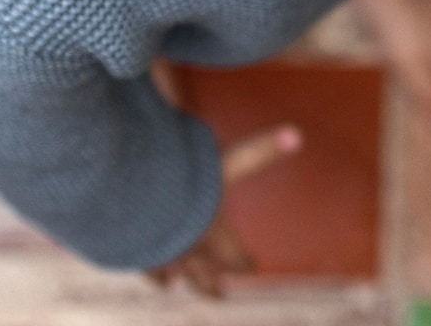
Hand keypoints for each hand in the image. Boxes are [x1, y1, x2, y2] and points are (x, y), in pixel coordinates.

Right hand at [145, 124, 301, 297]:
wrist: (133, 196)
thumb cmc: (186, 180)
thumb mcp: (231, 160)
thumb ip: (261, 150)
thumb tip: (297, 135)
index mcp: (214, 233)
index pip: (234, 255)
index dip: (243, 261)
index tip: (250, 268)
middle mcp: (188, 249)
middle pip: (203, 275)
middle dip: (210, 285)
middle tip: (219, 296)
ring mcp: (157, 252)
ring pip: (168, 272)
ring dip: (174, 278)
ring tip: (170, 285)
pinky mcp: (133, 248)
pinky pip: (142, 264)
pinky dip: (147, 269)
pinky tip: (143, 267)